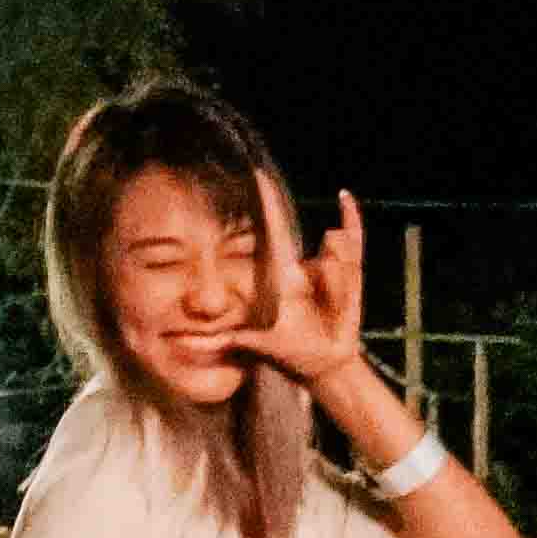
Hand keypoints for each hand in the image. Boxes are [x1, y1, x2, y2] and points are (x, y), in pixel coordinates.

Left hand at [234, 171, 367, 383]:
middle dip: (334, 279)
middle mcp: (303, 265)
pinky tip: (343, 197)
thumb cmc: (289, 352)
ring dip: (344, 289)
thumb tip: (182, 342)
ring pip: (342, 258)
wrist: (324, 363)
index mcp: (281, 276)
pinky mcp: (350, 270)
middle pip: (326, 253)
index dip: (266, 204)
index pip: (272, 232)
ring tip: (334, 314)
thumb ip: (222, 341)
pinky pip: (355, 238)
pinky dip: (352, 216)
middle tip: (323, 308)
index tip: (256, 174)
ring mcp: (327, 265)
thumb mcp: (255, 346)